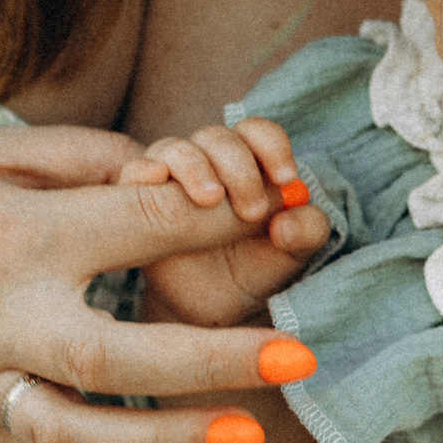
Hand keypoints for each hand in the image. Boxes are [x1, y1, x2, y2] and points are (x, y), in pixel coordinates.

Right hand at [0, 123, 321, 442]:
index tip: (281, 215)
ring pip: (80, 437)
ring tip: (250, 437)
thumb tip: (184, 175)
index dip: (210, 220)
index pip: (128, 229)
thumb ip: (89, 160)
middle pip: (112, 354)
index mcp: (10, 236)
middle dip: (210, 360)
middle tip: (298, 356)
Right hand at [124, 118, 331, 327]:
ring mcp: (170, 180)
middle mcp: (209, 164)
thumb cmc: (256, 271)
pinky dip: (144, 171)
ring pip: (175, 148)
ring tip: (211, 201)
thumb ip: (307, 231)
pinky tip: (157, 182)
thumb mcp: (293, 255)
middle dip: (239, 167)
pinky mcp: (139, 201)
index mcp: (251, 165)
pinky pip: (134, 173)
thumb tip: (287, 223)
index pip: (257, 133)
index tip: (286, 179)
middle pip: (217, 138)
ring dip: (195, 168)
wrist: (214, 310)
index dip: (271, 146)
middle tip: (253, 211)